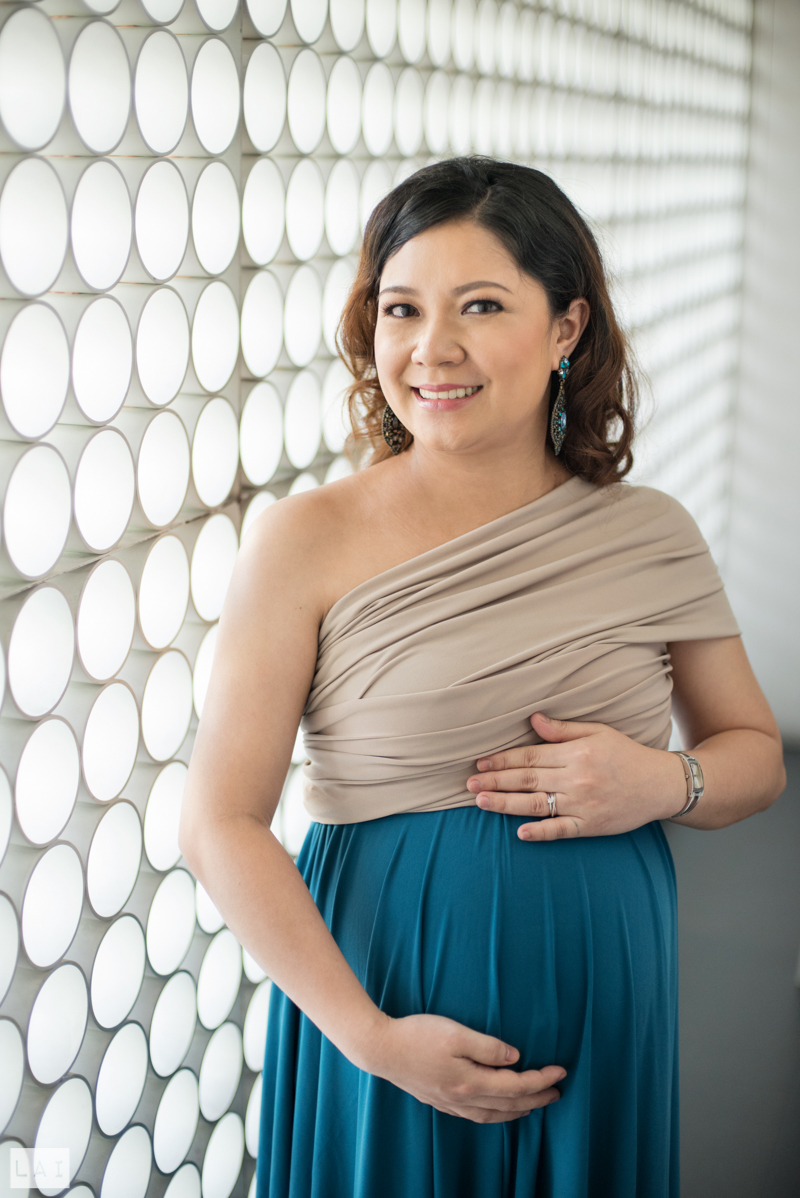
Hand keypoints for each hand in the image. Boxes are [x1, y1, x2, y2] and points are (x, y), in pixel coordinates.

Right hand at [362, 1012, 565, 1123]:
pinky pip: (476, 1116)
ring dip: (518, 1110)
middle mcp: (463, 1099)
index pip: (516, 1085)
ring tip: (534, 1104)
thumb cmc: (417, 1035)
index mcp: (471, 1081)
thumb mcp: (456, 1032)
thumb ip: (488, 1047)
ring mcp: (450, 1103)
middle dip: (536, 1099)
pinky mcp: (440, 1101)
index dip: (541, 1080)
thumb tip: (515, 1057)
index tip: (561, 1071)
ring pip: (493, 1115)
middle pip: (509, 1105)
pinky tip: (495, 1109)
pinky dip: (494, 1115)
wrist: (380, 1049)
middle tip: (557, 1091)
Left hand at [467, 712, 686, 840]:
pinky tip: (519, 833)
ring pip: (537, 805)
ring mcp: (583, 804)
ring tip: (481, 801)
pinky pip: (561, 830)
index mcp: (575, 753)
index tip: (480, 762)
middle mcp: (576, 779)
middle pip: (527, 780)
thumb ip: (563, 730)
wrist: (661, 784)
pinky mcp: (591, 826)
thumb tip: (532, 719)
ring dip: (506, 804)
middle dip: (495, 781)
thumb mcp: (598, 732)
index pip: (530, 756)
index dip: (502, 760)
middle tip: (468, 783)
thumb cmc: (627, 755)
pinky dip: (541, 832)